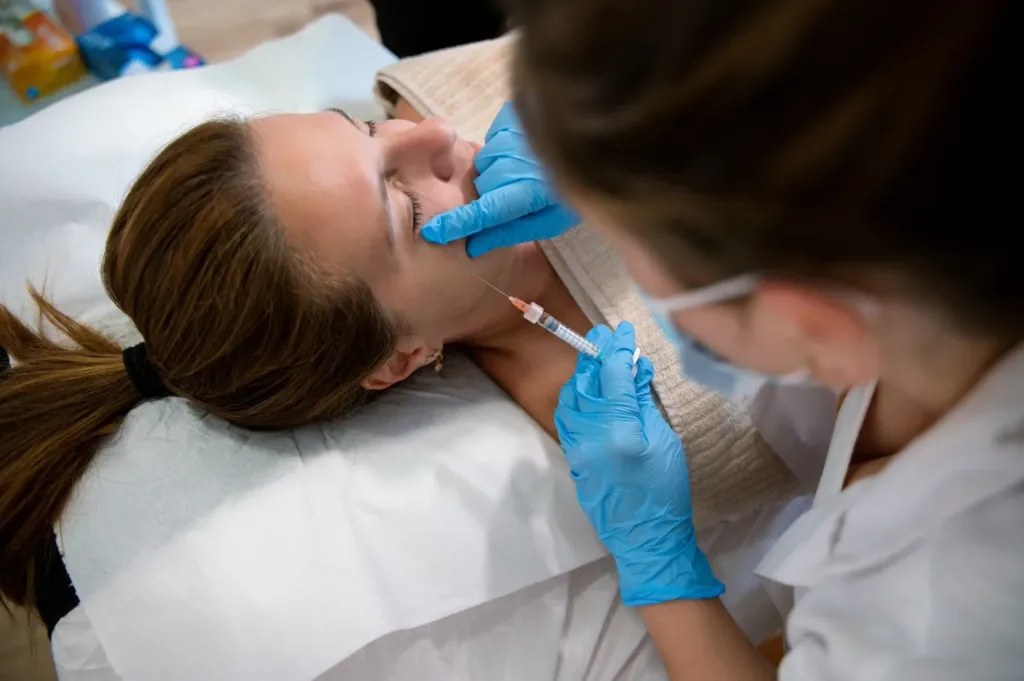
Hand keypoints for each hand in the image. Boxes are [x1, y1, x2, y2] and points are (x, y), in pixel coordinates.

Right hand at [419, 101, 578, 256]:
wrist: (595, 144)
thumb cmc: (568, 191)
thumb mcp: (549, 221)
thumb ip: (511, 231)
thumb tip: (474, 246)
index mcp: (533, 192)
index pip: (490, 210)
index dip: (462, 221)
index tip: (435, 232)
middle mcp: (521, 162)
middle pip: (482, 183)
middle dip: (489, 193)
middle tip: (513, 195)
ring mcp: (517, 134)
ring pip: (485, 160)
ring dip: (496, 170)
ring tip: (522, 172)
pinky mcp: (514, 115)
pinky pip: (493, 138)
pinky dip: (502, 147)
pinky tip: (523, 151)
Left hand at [555, 322, 723, 605]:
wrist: (645, 537)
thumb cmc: (666, 490)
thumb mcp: (665, 441)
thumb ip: (644, 402)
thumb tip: (636, 367)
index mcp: (621, 431)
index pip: (613, 375)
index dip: (618, 347)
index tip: (622, 329)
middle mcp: (590, 436)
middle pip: (586, 381)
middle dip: (596, 355)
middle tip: (607, 337)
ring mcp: (576, 448)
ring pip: (570, 397)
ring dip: (582, 373)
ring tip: (599, 360)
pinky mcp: (571, 457)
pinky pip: (566, 417)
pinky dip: (576, 396)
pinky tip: (589, 389)